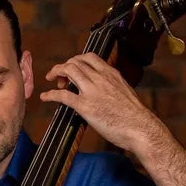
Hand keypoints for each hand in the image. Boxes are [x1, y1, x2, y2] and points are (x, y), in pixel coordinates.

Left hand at [39, 53, 162, 154]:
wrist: (140, 128)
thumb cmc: (135, 116)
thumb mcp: (125, 92)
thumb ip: (113, 86)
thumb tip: (106, 90)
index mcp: (111, 74)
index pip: (89, 57)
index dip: (76, 61)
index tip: (73, 69)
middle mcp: (101, 78)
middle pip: (75, 62)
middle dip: (64, 67)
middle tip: (60, 78)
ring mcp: (92, 91)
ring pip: (68, 71)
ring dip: (56, 74)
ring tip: (52, 82)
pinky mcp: (86, 106)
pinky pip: (63, 96)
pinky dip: (50, 95)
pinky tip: (45, 97)